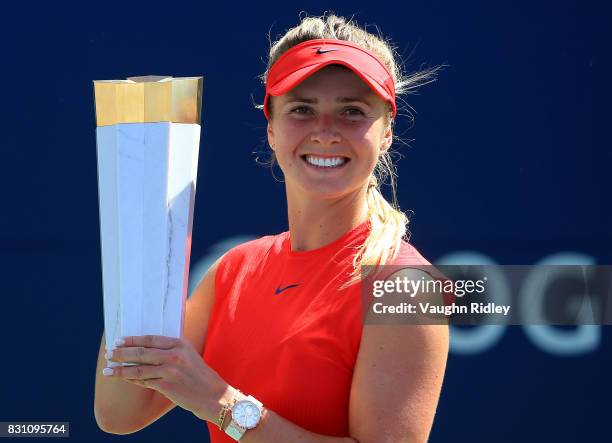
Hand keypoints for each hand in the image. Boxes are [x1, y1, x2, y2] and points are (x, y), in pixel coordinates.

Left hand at [102, 335, 231, 421]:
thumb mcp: (189, 355)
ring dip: (120, 369)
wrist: (214, 395)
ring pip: (139, 369)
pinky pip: (144, 382)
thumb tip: (146, 349)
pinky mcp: (167, 385)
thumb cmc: (200, 376)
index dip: (132, 340)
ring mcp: (170, 370)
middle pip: (141, 352)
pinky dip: (132, 381)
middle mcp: (174, 355)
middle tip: (109, 354)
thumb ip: (171, 350)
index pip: (150, 339)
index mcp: (179, 344)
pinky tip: (123, 379)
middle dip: (121, 353)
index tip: (119, 341)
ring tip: (108, 370)